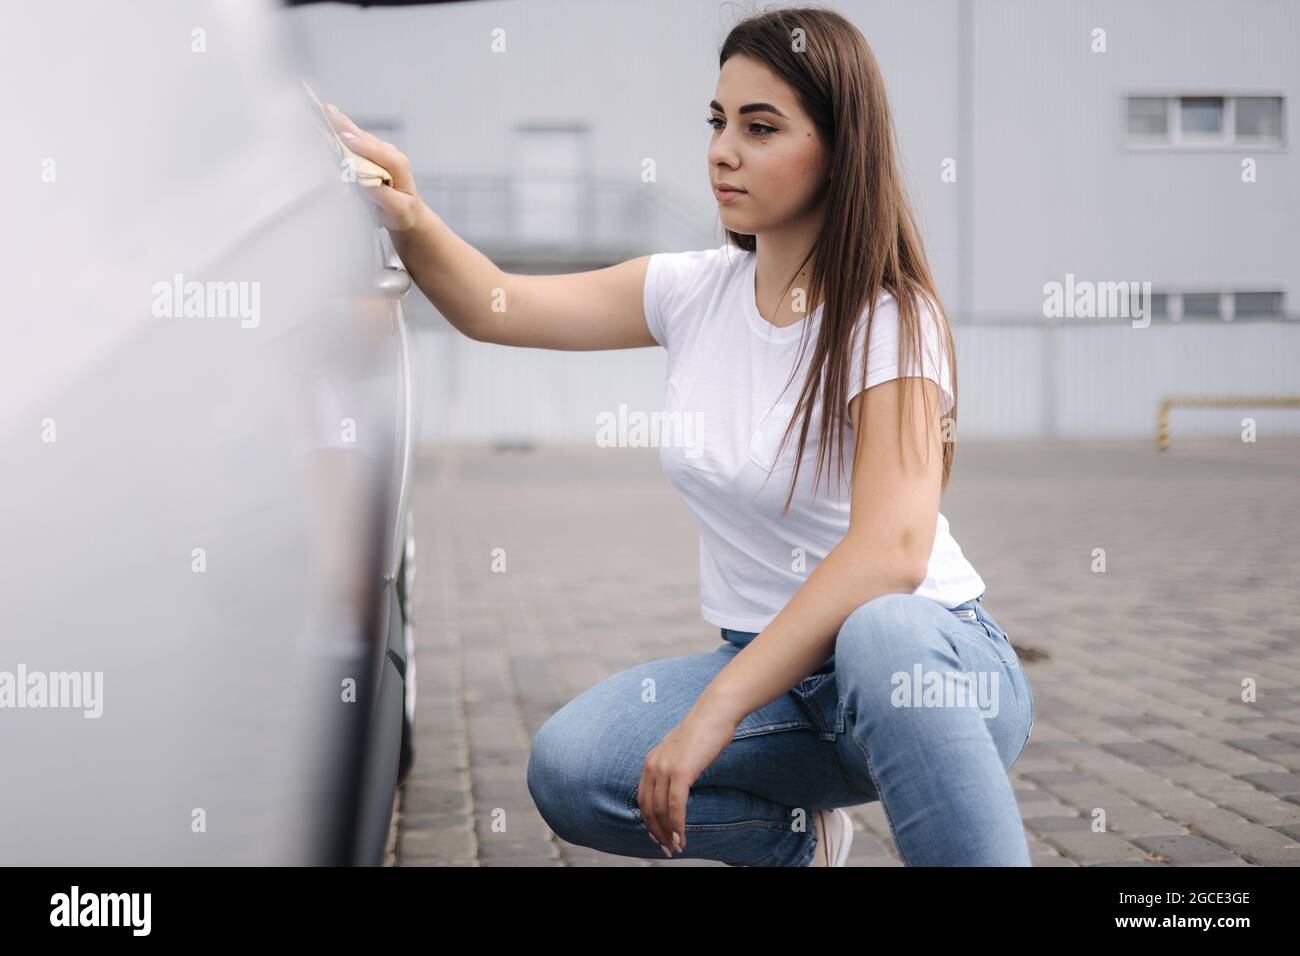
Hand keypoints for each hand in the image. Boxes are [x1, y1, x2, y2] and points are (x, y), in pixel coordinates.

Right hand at [324, 103, 425, 232]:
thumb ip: (382, 194)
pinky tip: (331, 122)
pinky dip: (342, 131)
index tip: (344, 138)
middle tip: (326, 110)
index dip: (360, 144)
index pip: (377, 152)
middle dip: (345, 125)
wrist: (409, 213)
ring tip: (324, 111)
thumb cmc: (403, 212)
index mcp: (398, 165)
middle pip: (364, 137)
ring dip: (341, 124)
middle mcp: (389, 153)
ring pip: (358, 136)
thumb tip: (365, 181)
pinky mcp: (371, 154)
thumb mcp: (397, 208)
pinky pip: (355, 140)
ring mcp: (379, 151)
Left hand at [637, 710, 737, 856]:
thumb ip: (674, 768)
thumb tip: (677, 788)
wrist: (715, 712)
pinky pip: (675, 806)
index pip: (643, 799)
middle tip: (667, 848)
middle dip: (656, 832)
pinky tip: (682, 836)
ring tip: (677, 846)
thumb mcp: (682, 751)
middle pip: (648, 808)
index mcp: (651, 761)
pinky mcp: (681, 771)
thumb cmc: (704, 731)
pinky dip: (677, 824)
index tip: (657, 836)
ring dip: (668, 833)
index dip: (649, 821)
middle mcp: (653, 765)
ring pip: (661, 810)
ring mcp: (665, 768)